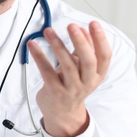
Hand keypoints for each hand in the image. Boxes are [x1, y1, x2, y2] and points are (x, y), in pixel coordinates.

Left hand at [28, 21, 111, 136]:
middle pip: (88, 61)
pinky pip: (47, 72)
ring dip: (58, 45)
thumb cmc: (73, 85)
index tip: (93, 24)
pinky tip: (32, 45)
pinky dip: (39, 57)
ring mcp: (71, 89)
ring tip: (48, 31)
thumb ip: (84, 50)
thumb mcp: (84, 69)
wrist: (63, 113)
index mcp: (97, 75)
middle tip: (72, 26)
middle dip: (81, 42)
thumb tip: (83, 29)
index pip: (105, 56)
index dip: (100, 39)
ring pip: (67, 66)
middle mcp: (87, 83)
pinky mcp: (54, 91)